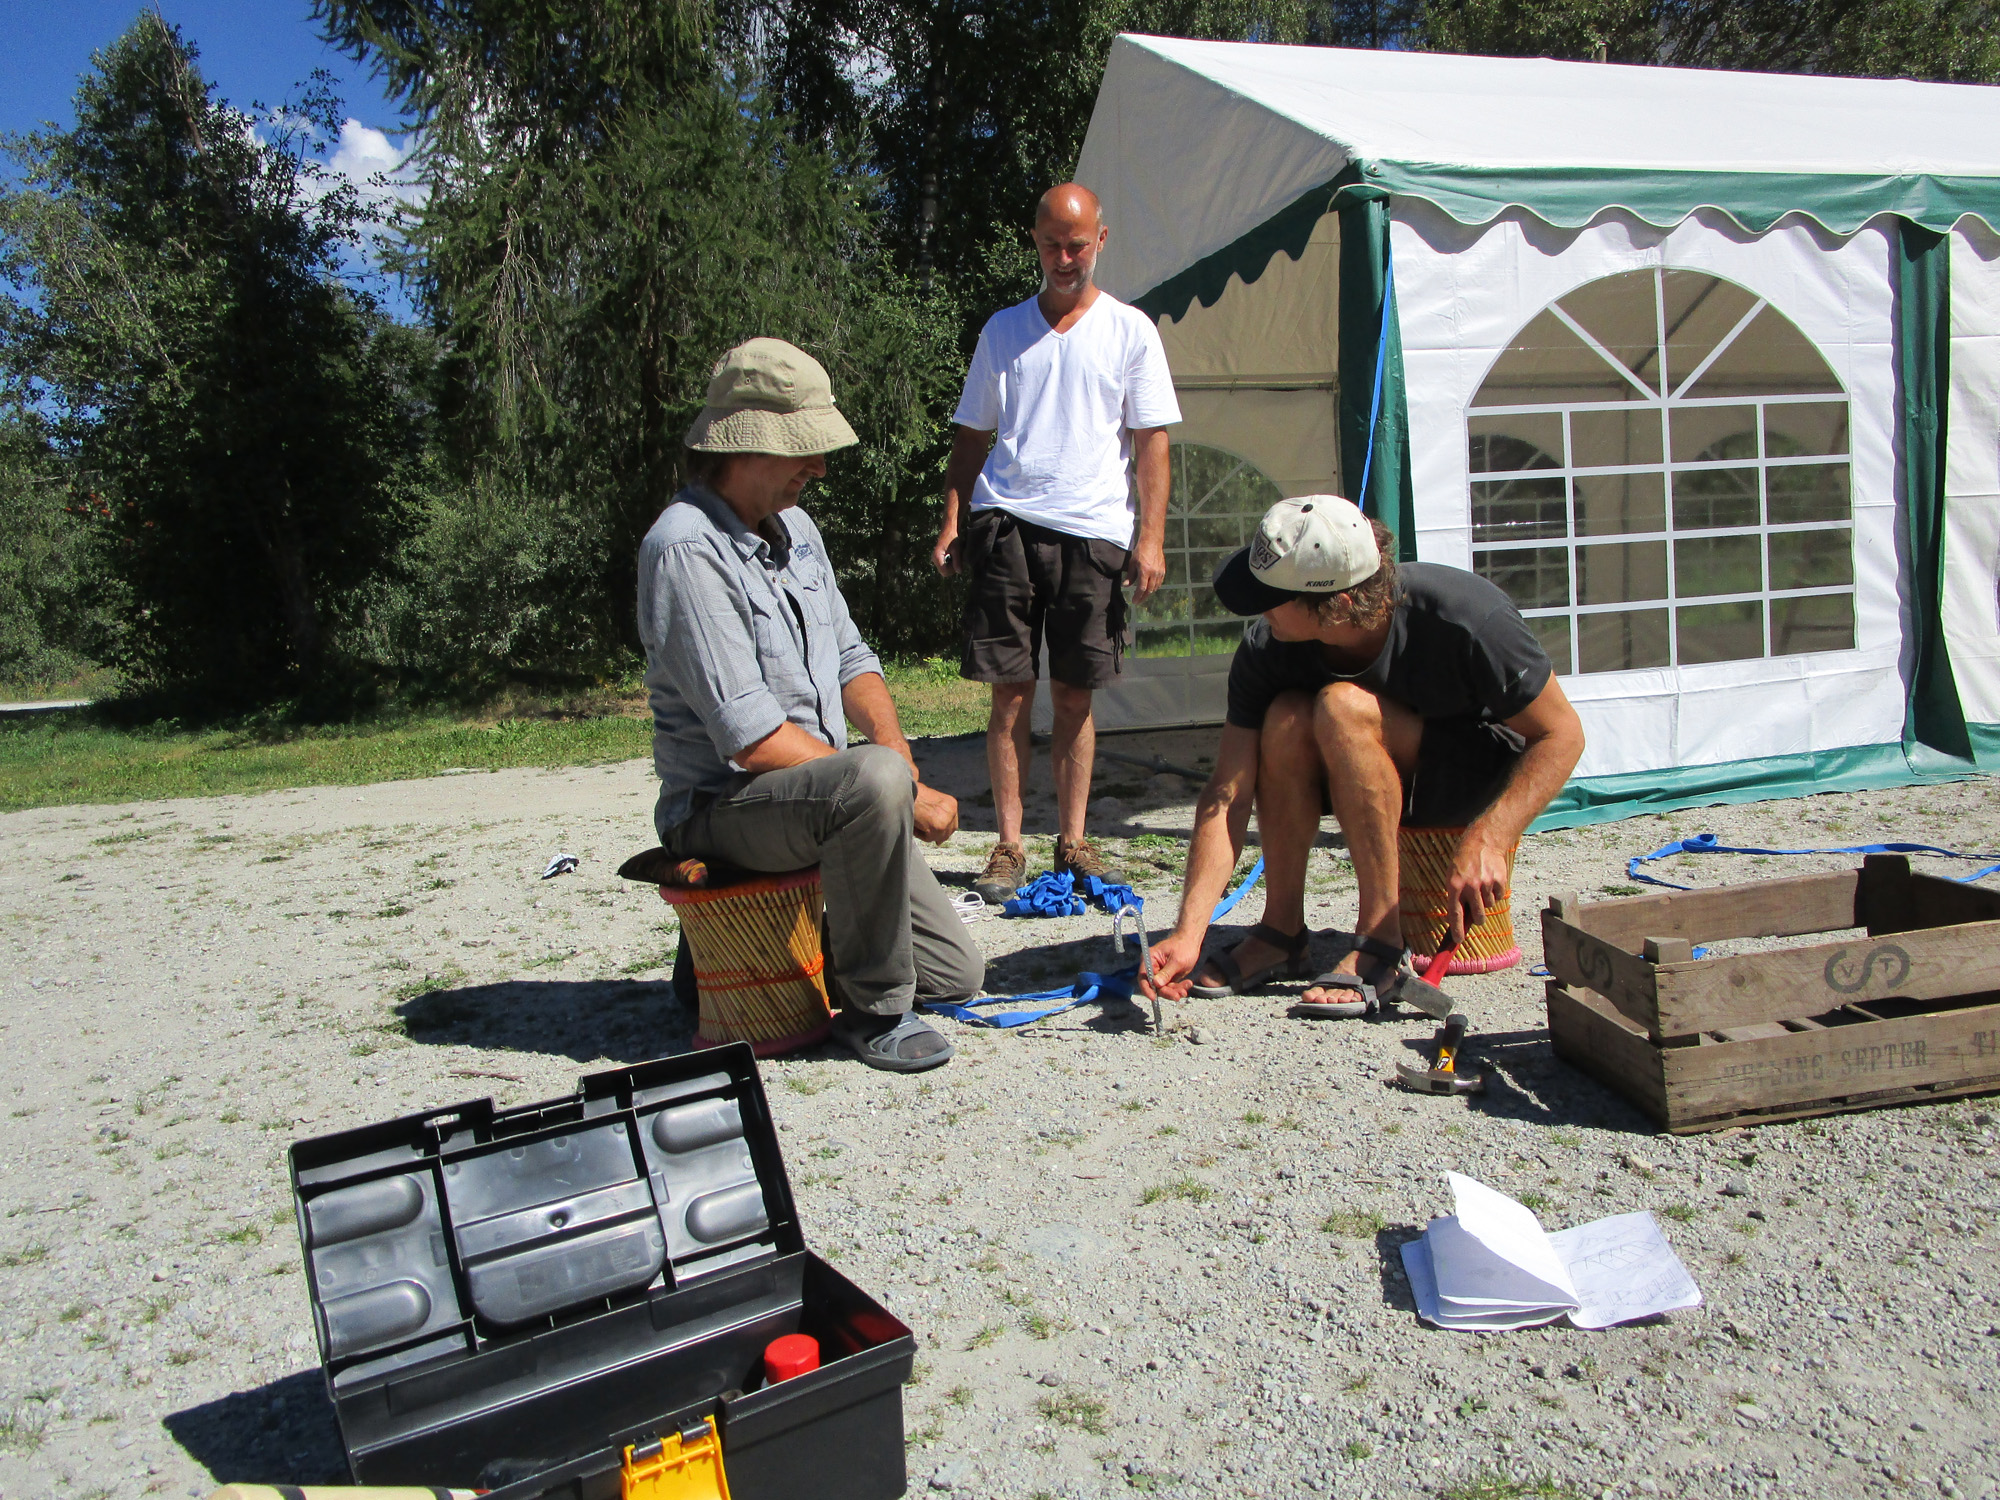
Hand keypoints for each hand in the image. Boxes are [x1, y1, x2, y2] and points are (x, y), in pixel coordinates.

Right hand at [913, 782, 958, 843]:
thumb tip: (938, 833)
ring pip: (937, 836)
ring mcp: (946, 820)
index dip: (945, 830)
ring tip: (917, 824)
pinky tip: (914, 824)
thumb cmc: (914, 794)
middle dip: (940, 836)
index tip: (939, 835)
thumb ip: (936, 813)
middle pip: (949, 832)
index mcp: (951, 804)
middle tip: (936, 842)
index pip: (953, 823)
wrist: (905, 791)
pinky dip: (919, 834)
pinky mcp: (938, 827)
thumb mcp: (931, 801)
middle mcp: (952, 811)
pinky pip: (928, 838)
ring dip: (927, 834)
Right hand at [931, 525, 960, 577]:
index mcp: (937, 557)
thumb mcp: (956, 550)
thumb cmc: (952, 538)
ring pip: (944, 569)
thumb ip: (957, 562)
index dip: (952, 570)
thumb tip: (959, 572)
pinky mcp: (937, 558)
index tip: (958, 563)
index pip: (944, 572)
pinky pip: (944, 565)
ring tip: (955, 557)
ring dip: (951, 566)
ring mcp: (935, 559)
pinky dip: (949, 563)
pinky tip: (952, 556)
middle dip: (952, 568)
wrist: (948, 530)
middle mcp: (934, 559)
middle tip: (958, 560)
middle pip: (944, 572)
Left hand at [1127, 539, 1165, 603]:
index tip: (1134, 601)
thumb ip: (1130, 576)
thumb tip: (1126, 586)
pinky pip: (1159, 583)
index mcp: (1145, 571)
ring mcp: (1160, 572)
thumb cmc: (1140, 552)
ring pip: (1155, 587)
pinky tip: (1150, 589)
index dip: (1138, 596)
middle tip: (1138, 601)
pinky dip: (1155, 588)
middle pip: (1149, 590)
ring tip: (1143, 596)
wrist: (1152, 542)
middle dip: (1143, 597)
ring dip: (1149, 593)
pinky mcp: (1163, 571)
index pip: (1142, 588)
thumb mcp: (1132, 563)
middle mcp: (1154, 573)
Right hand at [1137, 928, 1204, 1000]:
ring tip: (1184, 990)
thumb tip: (1156, 984)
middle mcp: (1153, 966)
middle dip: (1166, 991)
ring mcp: (1161, 973)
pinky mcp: (1168, 977)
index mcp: (1150, 958)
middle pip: (1154, 985)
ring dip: (1175, 991)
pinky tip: (1187, 984)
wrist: (1192, 942)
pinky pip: (1172, 986)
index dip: (1147, 988)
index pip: (1144, 976)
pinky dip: (1179, 988)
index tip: (1153, 997)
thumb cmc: (1183, 946)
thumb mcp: (1176, 960)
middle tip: (1176, 996)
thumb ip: (1166, 973)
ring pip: (1164, 988)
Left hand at [1445, 828, 1510, 944]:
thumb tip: (1460, 920)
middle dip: (1478, 919)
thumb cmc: (1463, 861)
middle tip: (1477, 913)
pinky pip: (1499, 896)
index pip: (1455, 913)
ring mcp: (1486, 883)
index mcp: (1454, 885)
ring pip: (1489, 906)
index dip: (1457, 929)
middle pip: (1478, 916)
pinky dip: (1496, 892)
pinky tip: (1491, 880)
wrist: (1483, 841)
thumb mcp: (1452, 876)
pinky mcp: (1500, 880)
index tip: (1457, 940)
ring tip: (1482, 885)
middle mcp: (1470, 886)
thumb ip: (1456, 896)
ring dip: (1486, 900)